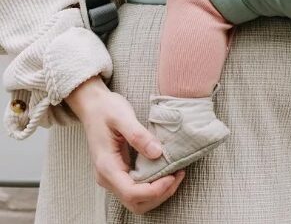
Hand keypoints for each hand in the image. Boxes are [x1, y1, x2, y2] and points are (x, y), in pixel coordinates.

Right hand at [65, 76, 184, 213]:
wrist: (92, 106)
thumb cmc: (106, 109)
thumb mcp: (122, 116)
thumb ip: (138, 135)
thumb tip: (157, 153)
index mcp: (106, 166)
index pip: (131, 193)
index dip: (154, 190)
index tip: (173, 175)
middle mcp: (108, 177)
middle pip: (135, 202)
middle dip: (159, 194)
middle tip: (179, 175)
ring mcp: (112, 177)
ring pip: (136, 200)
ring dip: (158, 193)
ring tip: (176, 174)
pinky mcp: (119, 172)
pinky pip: (136, 189)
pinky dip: (153, 186)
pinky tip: (166, 171)